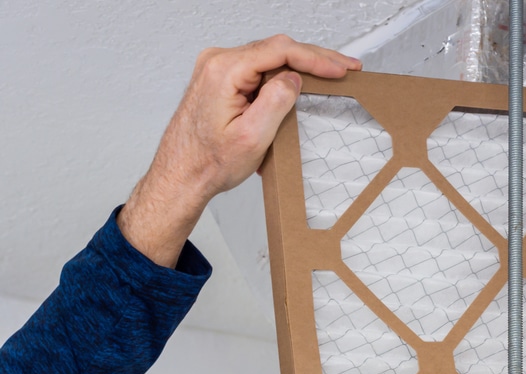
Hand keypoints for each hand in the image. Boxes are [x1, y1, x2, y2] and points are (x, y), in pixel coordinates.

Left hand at [118, 35, 360, 266]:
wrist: (182, 173)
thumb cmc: (209, 162)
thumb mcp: (251, 137)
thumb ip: (275, 101)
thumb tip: (294, 78)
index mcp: (224, 71)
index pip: (280, 51)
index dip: (315, 58)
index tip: (339, 68)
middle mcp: (218, 62)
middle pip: (276, 48)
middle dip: (314, 57)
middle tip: (344, 68)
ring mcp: (218, 68)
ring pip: (269, 57)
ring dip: (300, 65)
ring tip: (329, 73)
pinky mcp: (221, 79)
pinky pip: (259, 67)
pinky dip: (283, 73)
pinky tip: (302, 80)